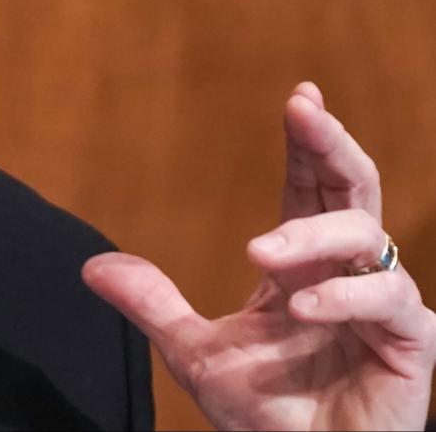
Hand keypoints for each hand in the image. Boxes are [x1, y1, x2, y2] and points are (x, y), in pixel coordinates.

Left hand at [83, 82, 435, 430]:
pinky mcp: (409, 344)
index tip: (300, 97)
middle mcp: (344, 274)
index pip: (308, 190)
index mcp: (302, 267)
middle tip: (304, 111)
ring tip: (259, 251)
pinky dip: (345, 295)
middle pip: (351, 190)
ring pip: (367, 235)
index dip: (307, 144)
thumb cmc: (268, 415)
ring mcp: (379, 306)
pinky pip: (389, 300)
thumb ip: (152, 305)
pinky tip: (305, 306)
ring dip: (311, 235)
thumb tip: (93, 267)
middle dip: (329, 145)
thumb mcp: (195, 354)